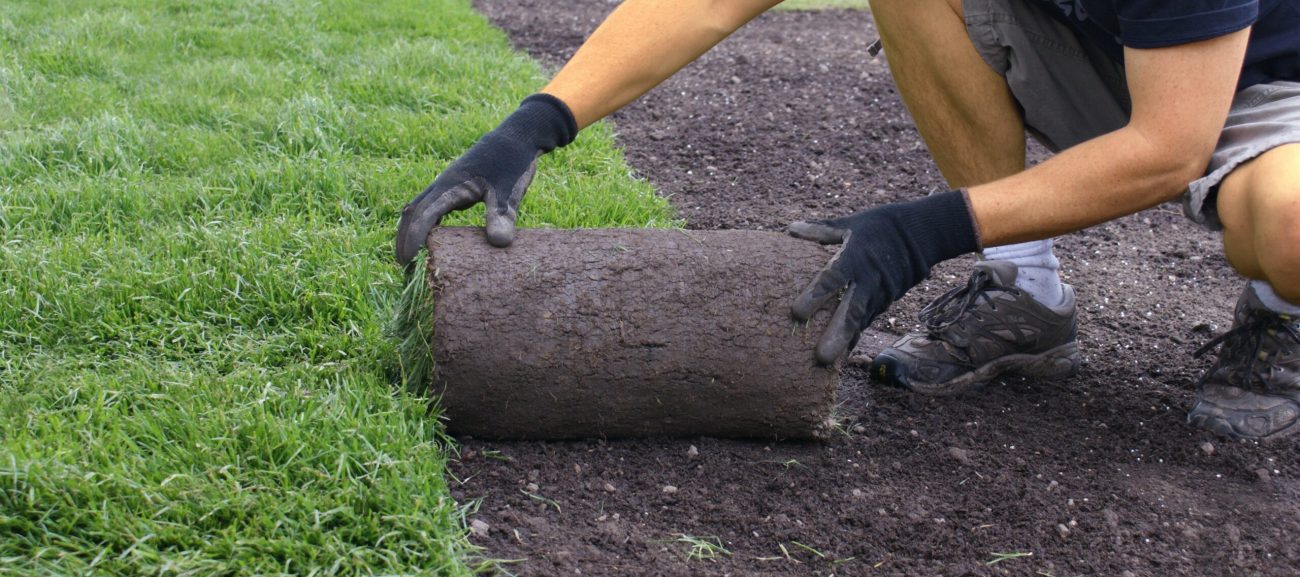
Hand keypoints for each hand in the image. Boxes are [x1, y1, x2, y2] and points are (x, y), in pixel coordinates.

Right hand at [395, 94, 577, 265]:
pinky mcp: (454, 188)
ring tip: (410, 259)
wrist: (517, 138)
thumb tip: (498, 244)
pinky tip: (430, 242)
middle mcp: (442, 185)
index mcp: (451, 186)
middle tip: (403, 268)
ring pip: (418, 209)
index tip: (409, 262)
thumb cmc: (512, 164)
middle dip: (404, 238)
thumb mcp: (510, 191)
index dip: (414, 238)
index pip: (424, 215)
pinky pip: (431, 208)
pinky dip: (425, 225)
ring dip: (410, 231)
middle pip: (412, 213)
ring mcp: (446, 186)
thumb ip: (503, 215)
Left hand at [789, 190, 980, 364]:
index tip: (796, 313)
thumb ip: (819, 230)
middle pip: (851, 310)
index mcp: (855, 258)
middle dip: (836, 333)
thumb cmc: (876, 227)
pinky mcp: (884, 303)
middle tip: (820, 357)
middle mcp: (868, 280)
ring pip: (860, 322)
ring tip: (827, 363)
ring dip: (845, 342)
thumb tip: (790, 230)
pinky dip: (855, 337)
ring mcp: (879, 294)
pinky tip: (841, 356)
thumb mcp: (849, 224)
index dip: (816, 295)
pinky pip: (866, 322)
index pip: (833, 278)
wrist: (919, 235)